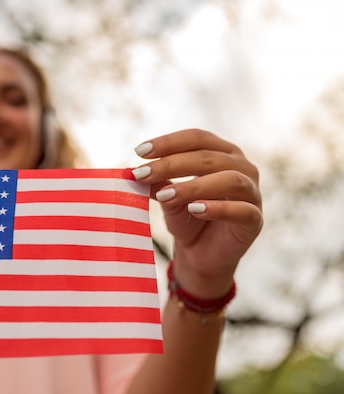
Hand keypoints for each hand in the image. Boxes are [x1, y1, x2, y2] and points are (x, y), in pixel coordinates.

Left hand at [132, 129, 262, 298]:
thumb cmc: (186, 218)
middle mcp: (242, 167)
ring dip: (193, 186)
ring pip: (229, 180)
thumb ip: (159, 182)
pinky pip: (242, 210)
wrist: (200, 255)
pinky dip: (218, 209)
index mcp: (222, 153)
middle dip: (172, 164)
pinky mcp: (255, 220)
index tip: (139, 152)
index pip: (197, 138)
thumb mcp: (168, 197)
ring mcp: (253, 193)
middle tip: (142, 174)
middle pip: (209, 157)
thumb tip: (137, 170)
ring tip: (164, 195)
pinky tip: (195, 209)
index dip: (169, 142)